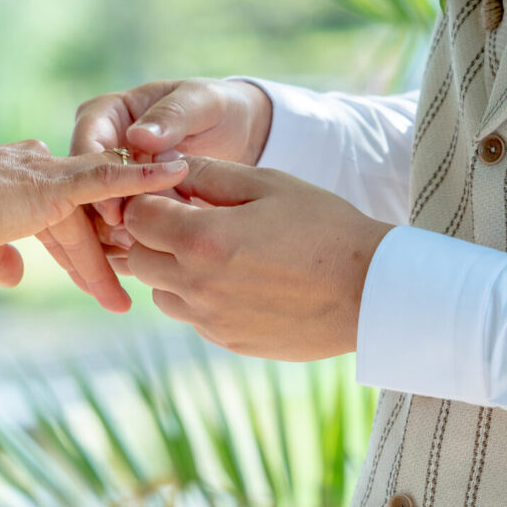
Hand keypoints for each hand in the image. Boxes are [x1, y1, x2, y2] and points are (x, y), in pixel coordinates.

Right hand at [0, 140, 187, 307]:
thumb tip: (13, 276)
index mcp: (16, 182)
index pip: (58, 218)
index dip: (76, 248)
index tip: (92, 272)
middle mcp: (36, 171)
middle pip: (80, 222)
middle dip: (102, 256)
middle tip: (123, 291)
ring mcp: (49, 175)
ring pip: (97, 214)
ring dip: (120, 246)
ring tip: (141, 278)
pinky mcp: (58, 182)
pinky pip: (111, 179)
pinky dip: (145, 178)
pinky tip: (176, 175)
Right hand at [38, 79, 271, 310]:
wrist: (235, 130)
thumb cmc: (215, 107)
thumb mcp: (200, 102)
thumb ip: (172, 115)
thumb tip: (138, 137)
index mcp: (106, 114)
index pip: (86, 144)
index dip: (96, 180)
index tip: (114, 211)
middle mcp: (99, 146)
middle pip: (81, 186)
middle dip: (99, 218)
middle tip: (126, 245)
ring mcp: (107, 178)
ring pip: (90, 214)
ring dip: (106, 241)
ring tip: (136, 260)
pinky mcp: (121, 204)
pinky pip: (109, 230)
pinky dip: (119, 251)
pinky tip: (136, 269)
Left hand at [122, 157, 392, 360]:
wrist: (370, 291)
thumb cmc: (324, 227)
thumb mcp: (268, 184)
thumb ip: (210, 174)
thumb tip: (168, 166)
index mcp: (203, 239)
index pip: (136, 216)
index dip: (148, 200)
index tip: (173, 194)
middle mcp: (196, 285)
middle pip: (138, 257)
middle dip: (153, 235)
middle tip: (191, 220)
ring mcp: (209, 319)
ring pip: (159, 292)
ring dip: (172, 269)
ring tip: (217, 252)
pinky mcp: (226, 340)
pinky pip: (190, 315)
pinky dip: (199, 296)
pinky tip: (239, 280)